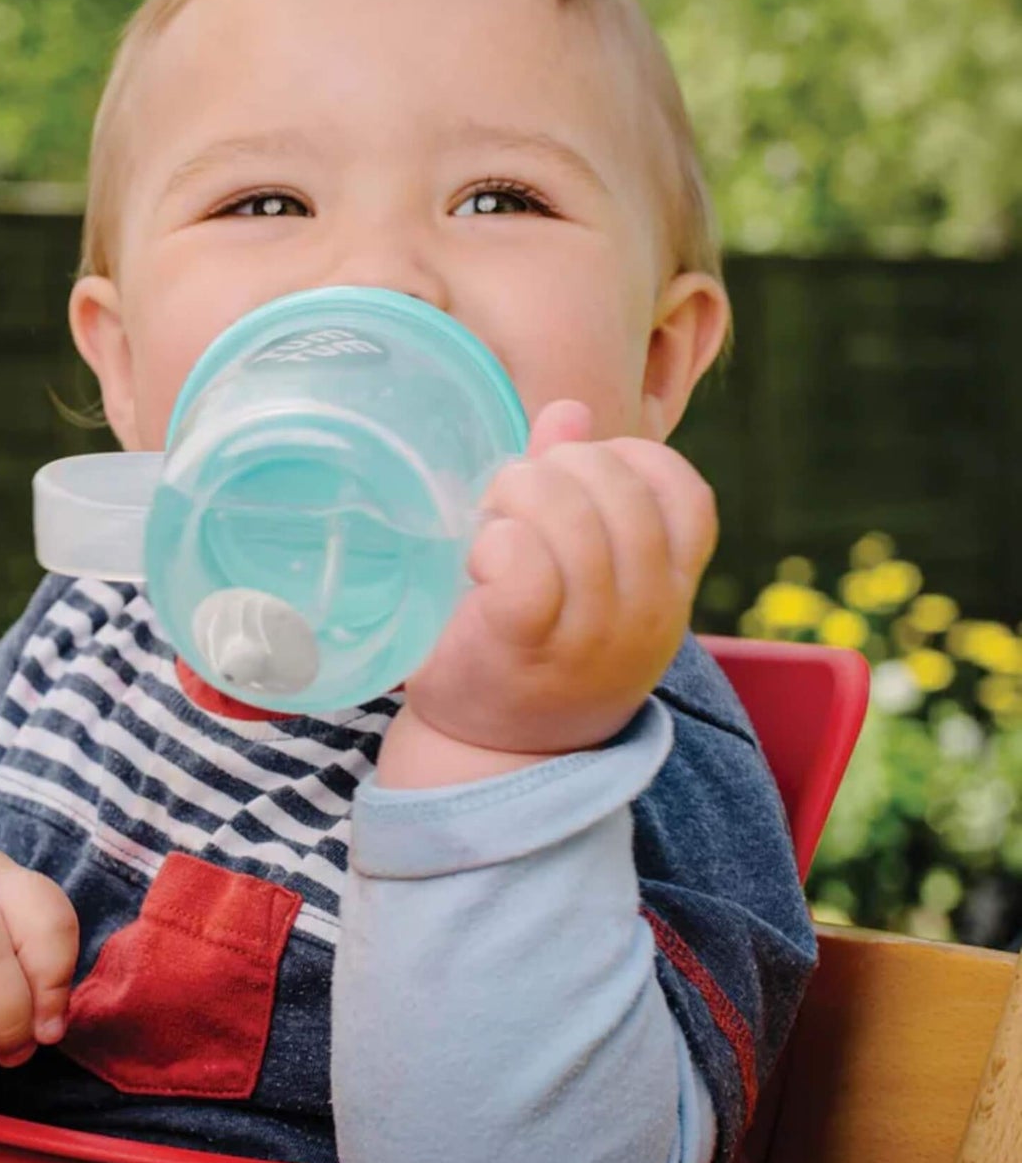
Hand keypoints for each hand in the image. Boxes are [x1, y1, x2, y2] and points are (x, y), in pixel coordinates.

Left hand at [397, 399, 716, 766]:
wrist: (493, 751)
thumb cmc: (535, 643)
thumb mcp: (577, 568)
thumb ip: (574, 485)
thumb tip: (570, 411)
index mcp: (669, 584)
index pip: (685, 492)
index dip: (625, 460)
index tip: (573, 481)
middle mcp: (647, 611)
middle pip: (617, 489)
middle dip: (553, 470)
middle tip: (509, 500)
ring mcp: (592, 634)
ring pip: (569, 518)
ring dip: (513, 500)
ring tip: (489, 527)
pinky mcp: (525, 644)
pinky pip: (524, 563)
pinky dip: (495, 543)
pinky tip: (478, 561)